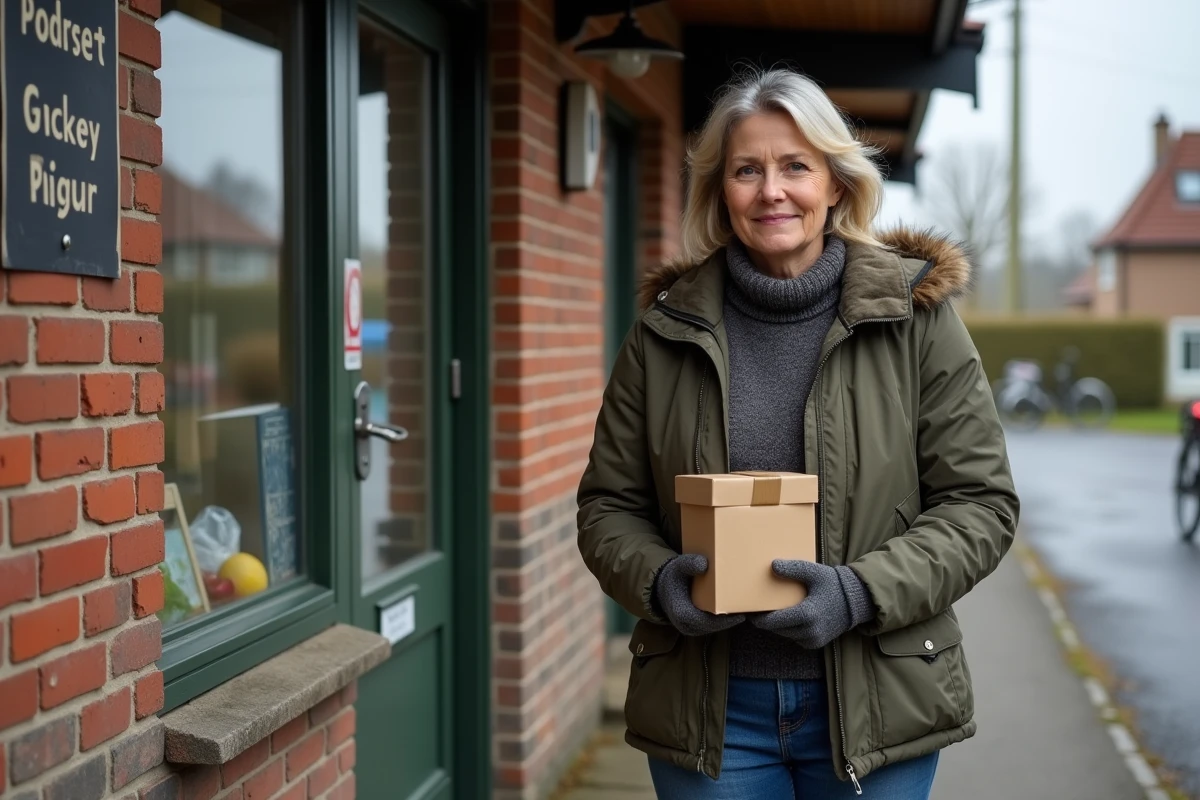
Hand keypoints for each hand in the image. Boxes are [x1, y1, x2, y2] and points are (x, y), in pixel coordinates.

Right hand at [653, 554, 745, 636]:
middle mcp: (687, 625)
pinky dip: (724, 619)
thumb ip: (688, 564)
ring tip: (747, 609)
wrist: (661, 586)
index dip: (725, 620)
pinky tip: (737, 609)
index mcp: (682, 614)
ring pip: (715, 627)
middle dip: (731, 619)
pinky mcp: (696, 626)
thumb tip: (703, 563)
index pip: (707, 622)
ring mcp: (692, 628)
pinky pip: (713, 625)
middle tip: (750, 611)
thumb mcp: (677, 567)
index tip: (741, 614)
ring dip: (730, 620)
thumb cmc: (672, 576)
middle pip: (715, 626)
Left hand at [747, 560, 872, 649]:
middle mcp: (810, 631)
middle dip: (767, 620)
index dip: (758, 618)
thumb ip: (793, 568)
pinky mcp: (816, 644)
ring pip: (785, 634)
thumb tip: (772, 565)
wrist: (855, 601)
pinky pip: (795, 638)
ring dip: (778, 625)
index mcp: (807, 614)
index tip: (749, 611)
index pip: (773, 622)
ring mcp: (813, 640)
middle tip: (757, 609)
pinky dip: (790, 629)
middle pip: (777, 629)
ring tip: (773, 611)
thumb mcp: (814, 572)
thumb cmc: (833, 584)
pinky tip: (789, 617)